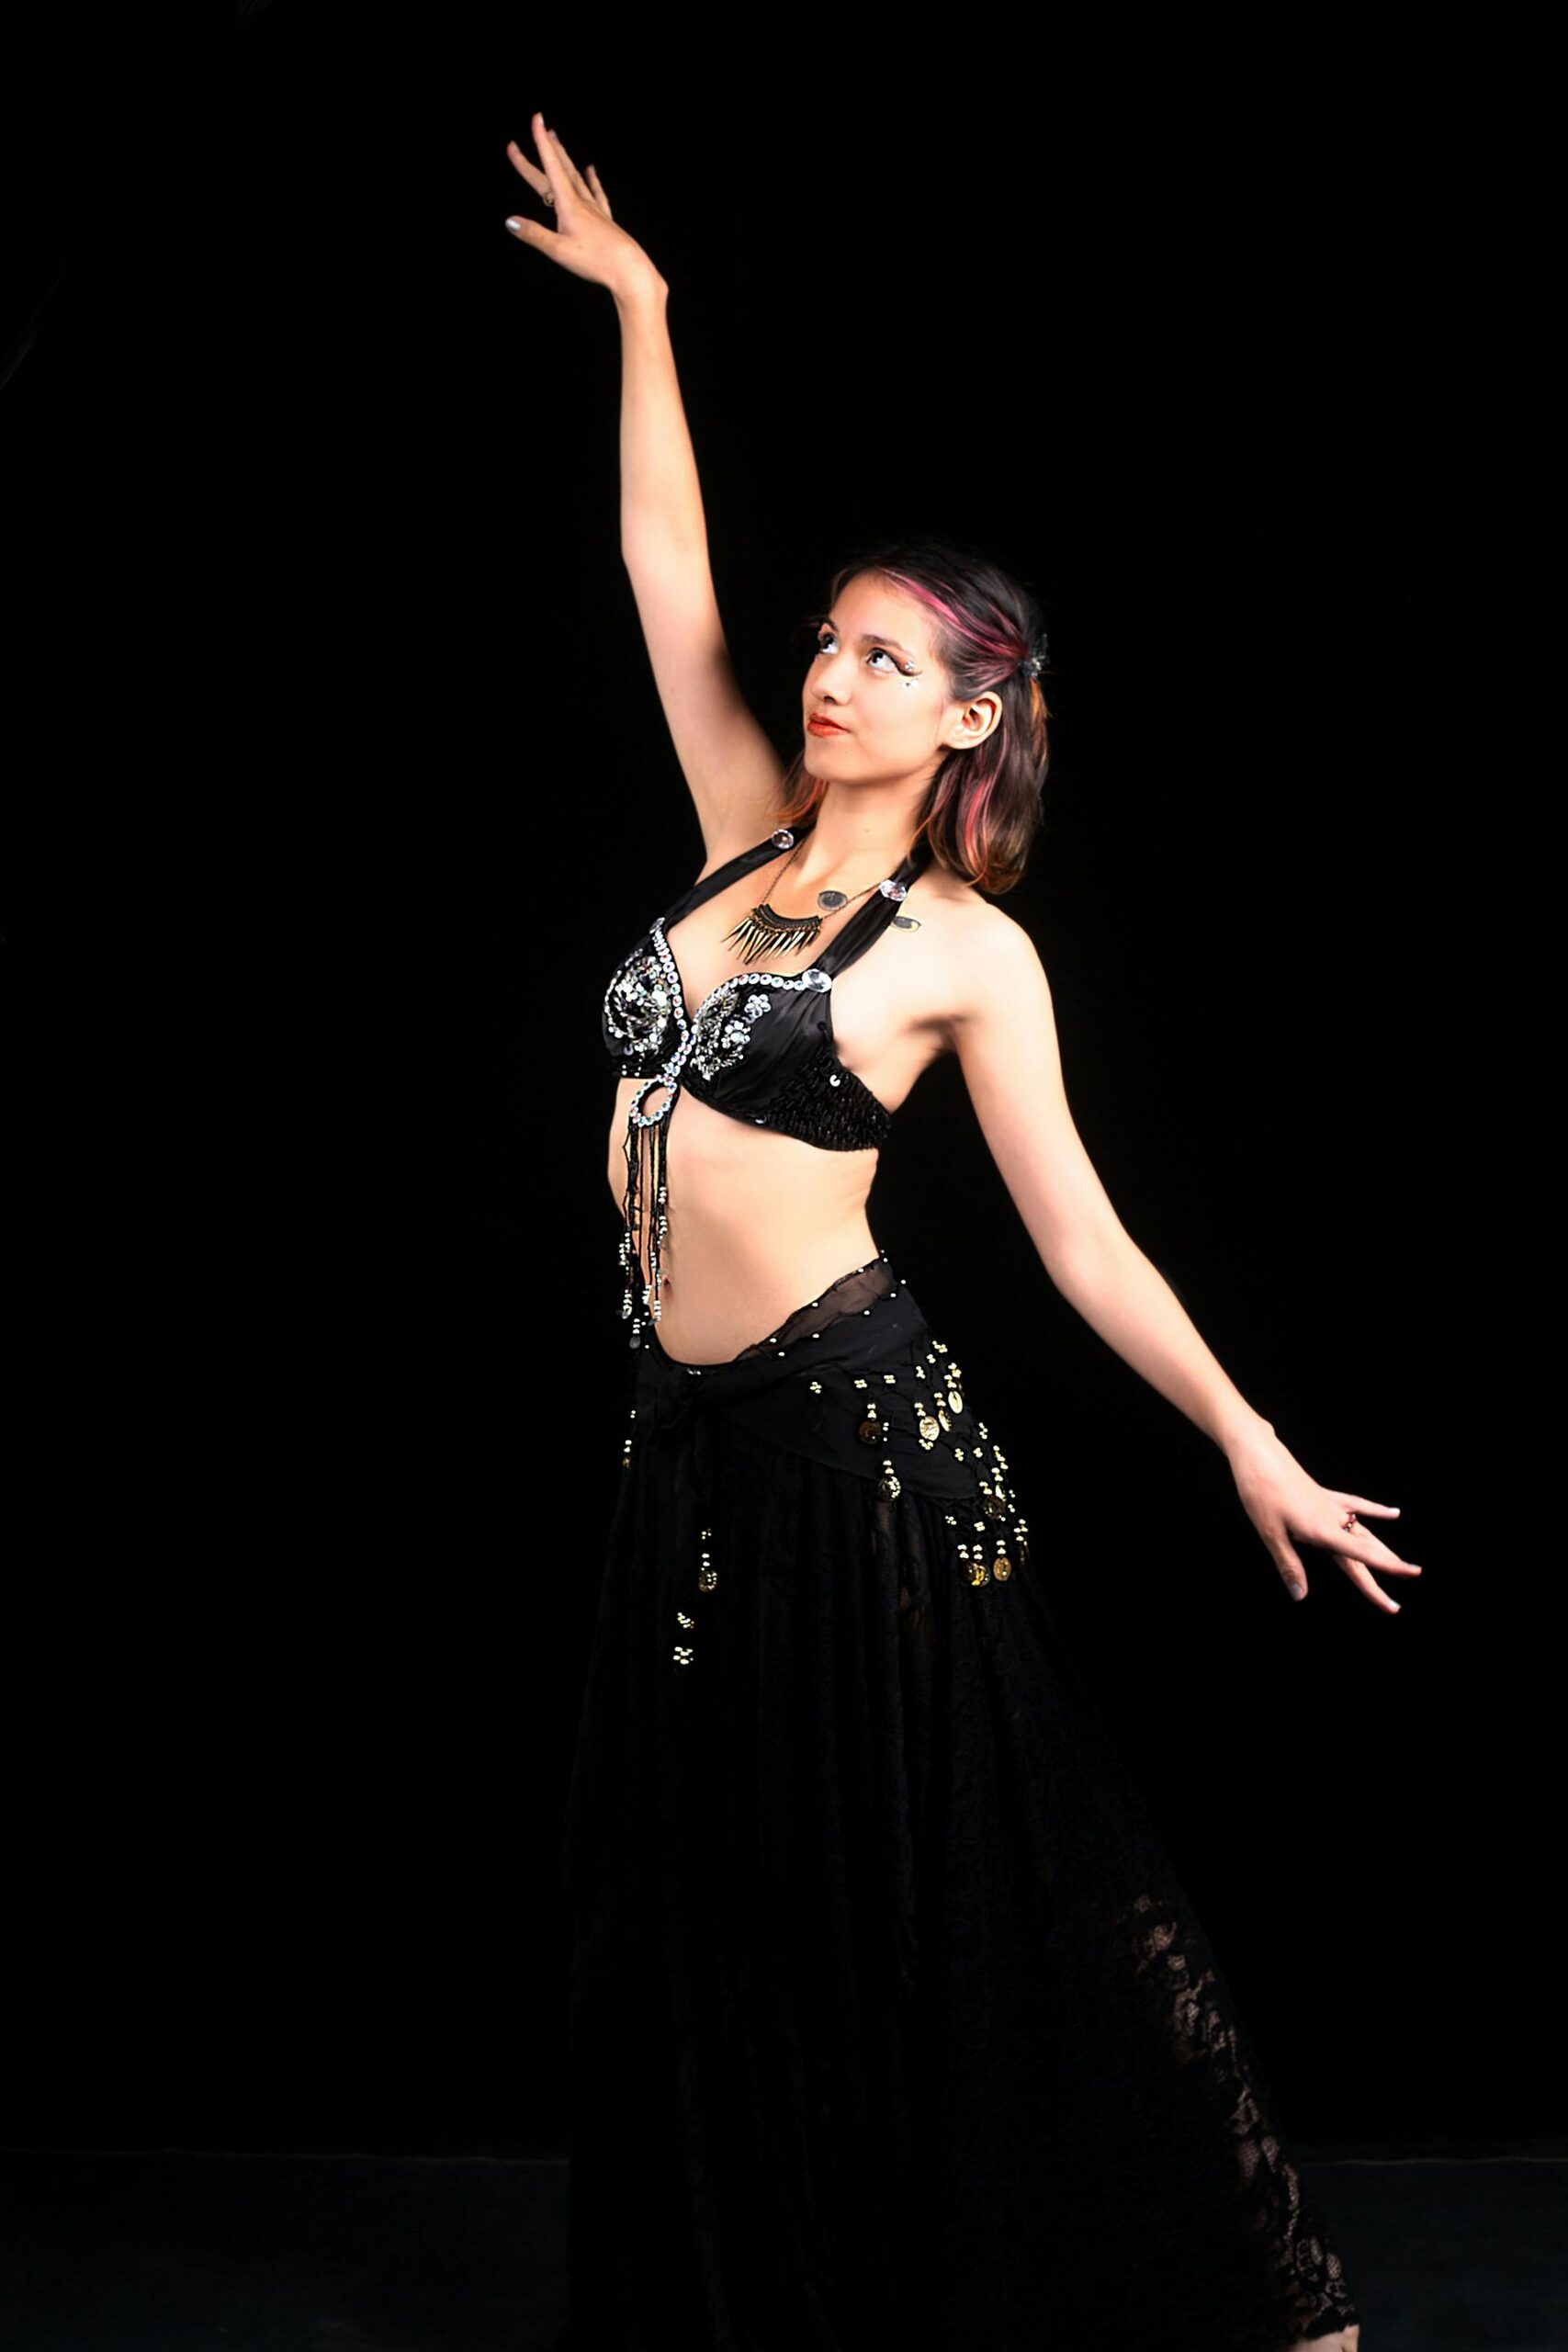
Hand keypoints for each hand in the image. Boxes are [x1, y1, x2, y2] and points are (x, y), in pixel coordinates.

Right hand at [503, 112, 660, 299]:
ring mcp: (595, 209)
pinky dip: (592, 179)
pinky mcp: (605, 220)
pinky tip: (591, 170)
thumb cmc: (596, 262)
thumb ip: (534, 235)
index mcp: (568, 205)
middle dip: (547, 147)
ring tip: (558, 140)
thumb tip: (509, 221)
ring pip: (576, 175)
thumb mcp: (559, 251)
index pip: (550, 167)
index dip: (541, 142)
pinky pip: (596, 193)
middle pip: (561, 168)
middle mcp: (582, 202)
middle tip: (540, 125)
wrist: (631, 271)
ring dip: (565, 157)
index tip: (537, 118)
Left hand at [1226, 1425, 1422, 1610]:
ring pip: (1364, 1533)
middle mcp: (1333, 1520)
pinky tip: (1395, 1514)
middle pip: (1364, 1553)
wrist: (1258, 1455)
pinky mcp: (1325, 1496)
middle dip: (1382, 1576)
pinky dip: (1376, 1511)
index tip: (1412, 1574)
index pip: (1361, 1556)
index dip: (1387, 1569)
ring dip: (1382, 1551)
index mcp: (1322, 1532)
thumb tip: (1301, 1597)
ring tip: (1402, 1566)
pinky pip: (1357, 1505)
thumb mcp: (1270, 1534)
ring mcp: (1331, 1506)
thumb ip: (1289, 1565)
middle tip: (1395, 1605)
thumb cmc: (1261, 1494)